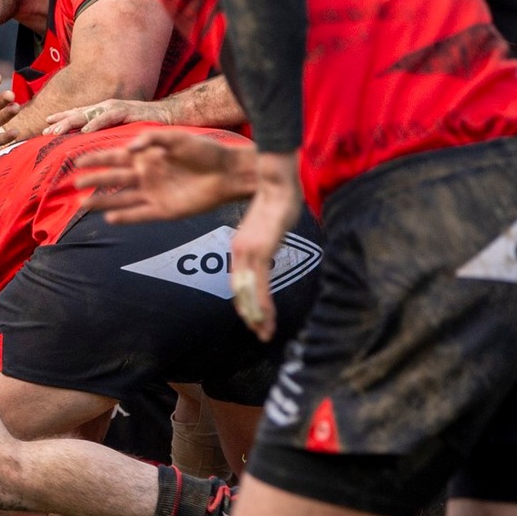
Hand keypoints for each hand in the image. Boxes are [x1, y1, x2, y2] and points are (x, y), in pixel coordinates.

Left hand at [43, 97, 167, 136]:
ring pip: (88, 114)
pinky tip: (86, 131)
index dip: (61, 120)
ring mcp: (116, 107)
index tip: (44, 128)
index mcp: (103, 112)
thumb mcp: (120, 130)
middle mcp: (106, 107)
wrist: (170, 116)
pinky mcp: (127, 111)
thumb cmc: (145, 125)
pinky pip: (109, 117)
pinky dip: (96, 123)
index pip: (78, 115)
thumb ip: (106, 135)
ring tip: (56, 132)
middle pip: (78, 114)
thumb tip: (89, 146)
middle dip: (60, 123)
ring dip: (71, 123)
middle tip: (44, 133)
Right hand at [75, 129, 256, 223]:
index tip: (77, 160)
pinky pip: (139, 214)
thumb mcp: (178, 138)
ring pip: (121, 198)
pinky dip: (124, 217)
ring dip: (102, 200)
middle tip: (73, 183)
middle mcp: (146, 175)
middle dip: (93, 180)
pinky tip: (109, 218)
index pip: (115, 157)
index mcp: (147, 156)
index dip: (96, 159)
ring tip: (82, 204)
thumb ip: (153, 139)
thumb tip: (129, 147)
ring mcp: (153, 193)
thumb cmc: (206, 151)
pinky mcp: (163, 210)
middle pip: (113, 178)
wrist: (229, 173)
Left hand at [228, 153, 302, 341]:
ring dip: (257, 315)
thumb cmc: (276, 201)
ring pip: (248, 292)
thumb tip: (270, 251)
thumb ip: (266, 242)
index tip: (252, 318)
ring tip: (264, 333)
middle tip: (259, 333)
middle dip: (250, 315)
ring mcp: (248, 252)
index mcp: (240, 247)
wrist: (277, 182)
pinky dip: (262, 304)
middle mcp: (240, 252)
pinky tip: (266, 318)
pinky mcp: (259, 251)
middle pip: (241, 291)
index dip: (245, 301)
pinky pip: (259, 283)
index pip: (239, 282)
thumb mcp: (268, 228)